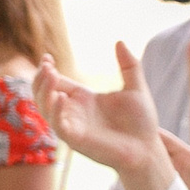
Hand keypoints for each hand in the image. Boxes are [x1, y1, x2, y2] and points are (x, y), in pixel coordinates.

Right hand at [34, 44, 165, 177]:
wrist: (149, 148)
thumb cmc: (142, 122)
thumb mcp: (136, 88)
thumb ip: (129, 65)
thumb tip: (120, 41)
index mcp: (84, 99)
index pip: (56, 82)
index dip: (47, 71)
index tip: (47, 58)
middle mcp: (74, 112)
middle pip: (44, 94)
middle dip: (40, 79)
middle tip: (46, 66)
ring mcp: (73, 126)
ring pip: (46, 108)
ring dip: (44, 92)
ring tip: (50, 75)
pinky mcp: (76, 140)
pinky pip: (58, 126)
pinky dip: (55, 111)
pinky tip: (61, 97)